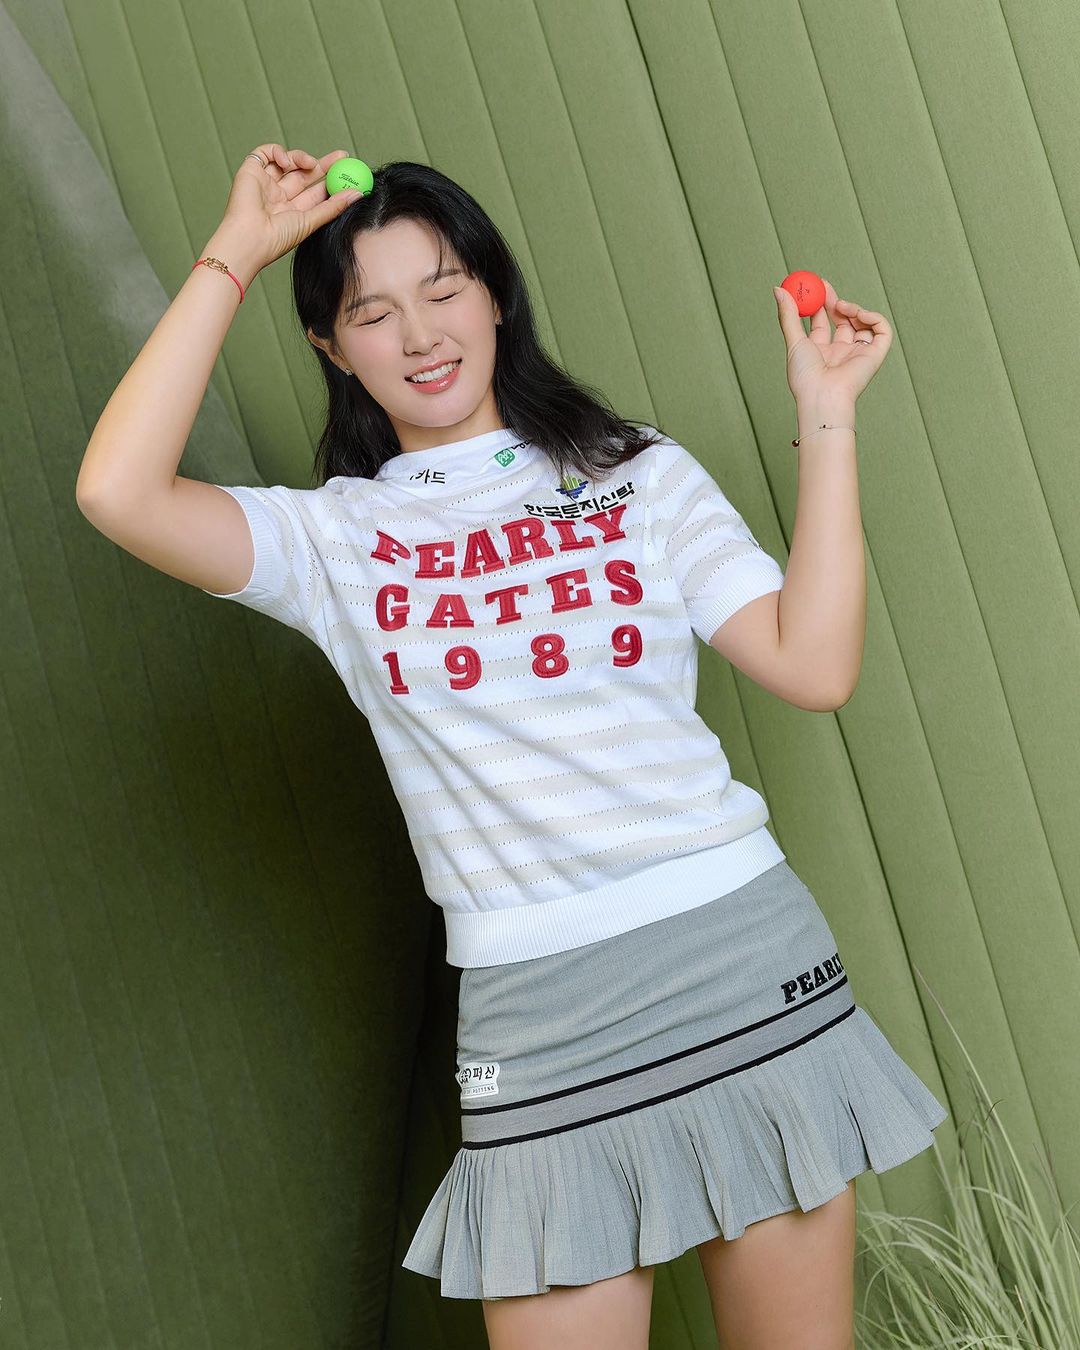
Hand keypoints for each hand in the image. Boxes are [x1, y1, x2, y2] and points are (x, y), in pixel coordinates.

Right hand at [217, 144, 362, 275]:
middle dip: (323, 164)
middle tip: (342, 155)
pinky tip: (285, 161)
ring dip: (301, 158)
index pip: (315, 192)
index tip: (348, 172)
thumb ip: (333, 207)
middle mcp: (279, 197)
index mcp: (292, 212)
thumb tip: (357, 194)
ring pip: (287, 162)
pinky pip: (266, 153)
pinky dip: (278, 152)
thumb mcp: (310, 221)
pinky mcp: (251, 171)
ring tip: (310, 164)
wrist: (249, 237)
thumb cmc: (277, 238)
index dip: (331, 181)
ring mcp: (265, 184)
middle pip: (304, 175)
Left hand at [773, 276, 892, 406]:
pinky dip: (873, 317)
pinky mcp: (875, 355)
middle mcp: (840, 353)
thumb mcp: (793, 341)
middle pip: (842, 321)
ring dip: (852, 309)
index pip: (822, 324)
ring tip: (840, 306)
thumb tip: (778, 289)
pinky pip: (882, 330)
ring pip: (862, 323)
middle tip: (825, 285)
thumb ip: (788, 315)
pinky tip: (858, 314)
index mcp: (821, 353)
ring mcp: (858, 354)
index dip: (819, 305)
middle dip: (835, 301)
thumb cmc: (805, 376)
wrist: (823, 395)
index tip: (815, 287)